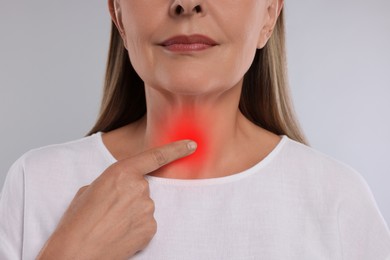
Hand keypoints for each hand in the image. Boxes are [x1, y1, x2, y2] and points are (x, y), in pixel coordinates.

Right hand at [37, 139, 196, 259]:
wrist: (76, 252)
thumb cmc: (77, 221)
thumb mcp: (90, 190)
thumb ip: (113, 182)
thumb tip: (121, 188)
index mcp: (122, 172)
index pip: (156, 156)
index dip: (176, 149)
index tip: (191, 144)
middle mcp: (139, 188)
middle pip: (143, 187)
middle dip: (130, 196)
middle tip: (111, 210)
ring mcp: (147, 209)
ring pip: (144, 206)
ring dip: (132, 213)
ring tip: (111, 224)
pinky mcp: (150, 228)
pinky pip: (146, 223)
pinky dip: (136, 228)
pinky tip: (120, 233)